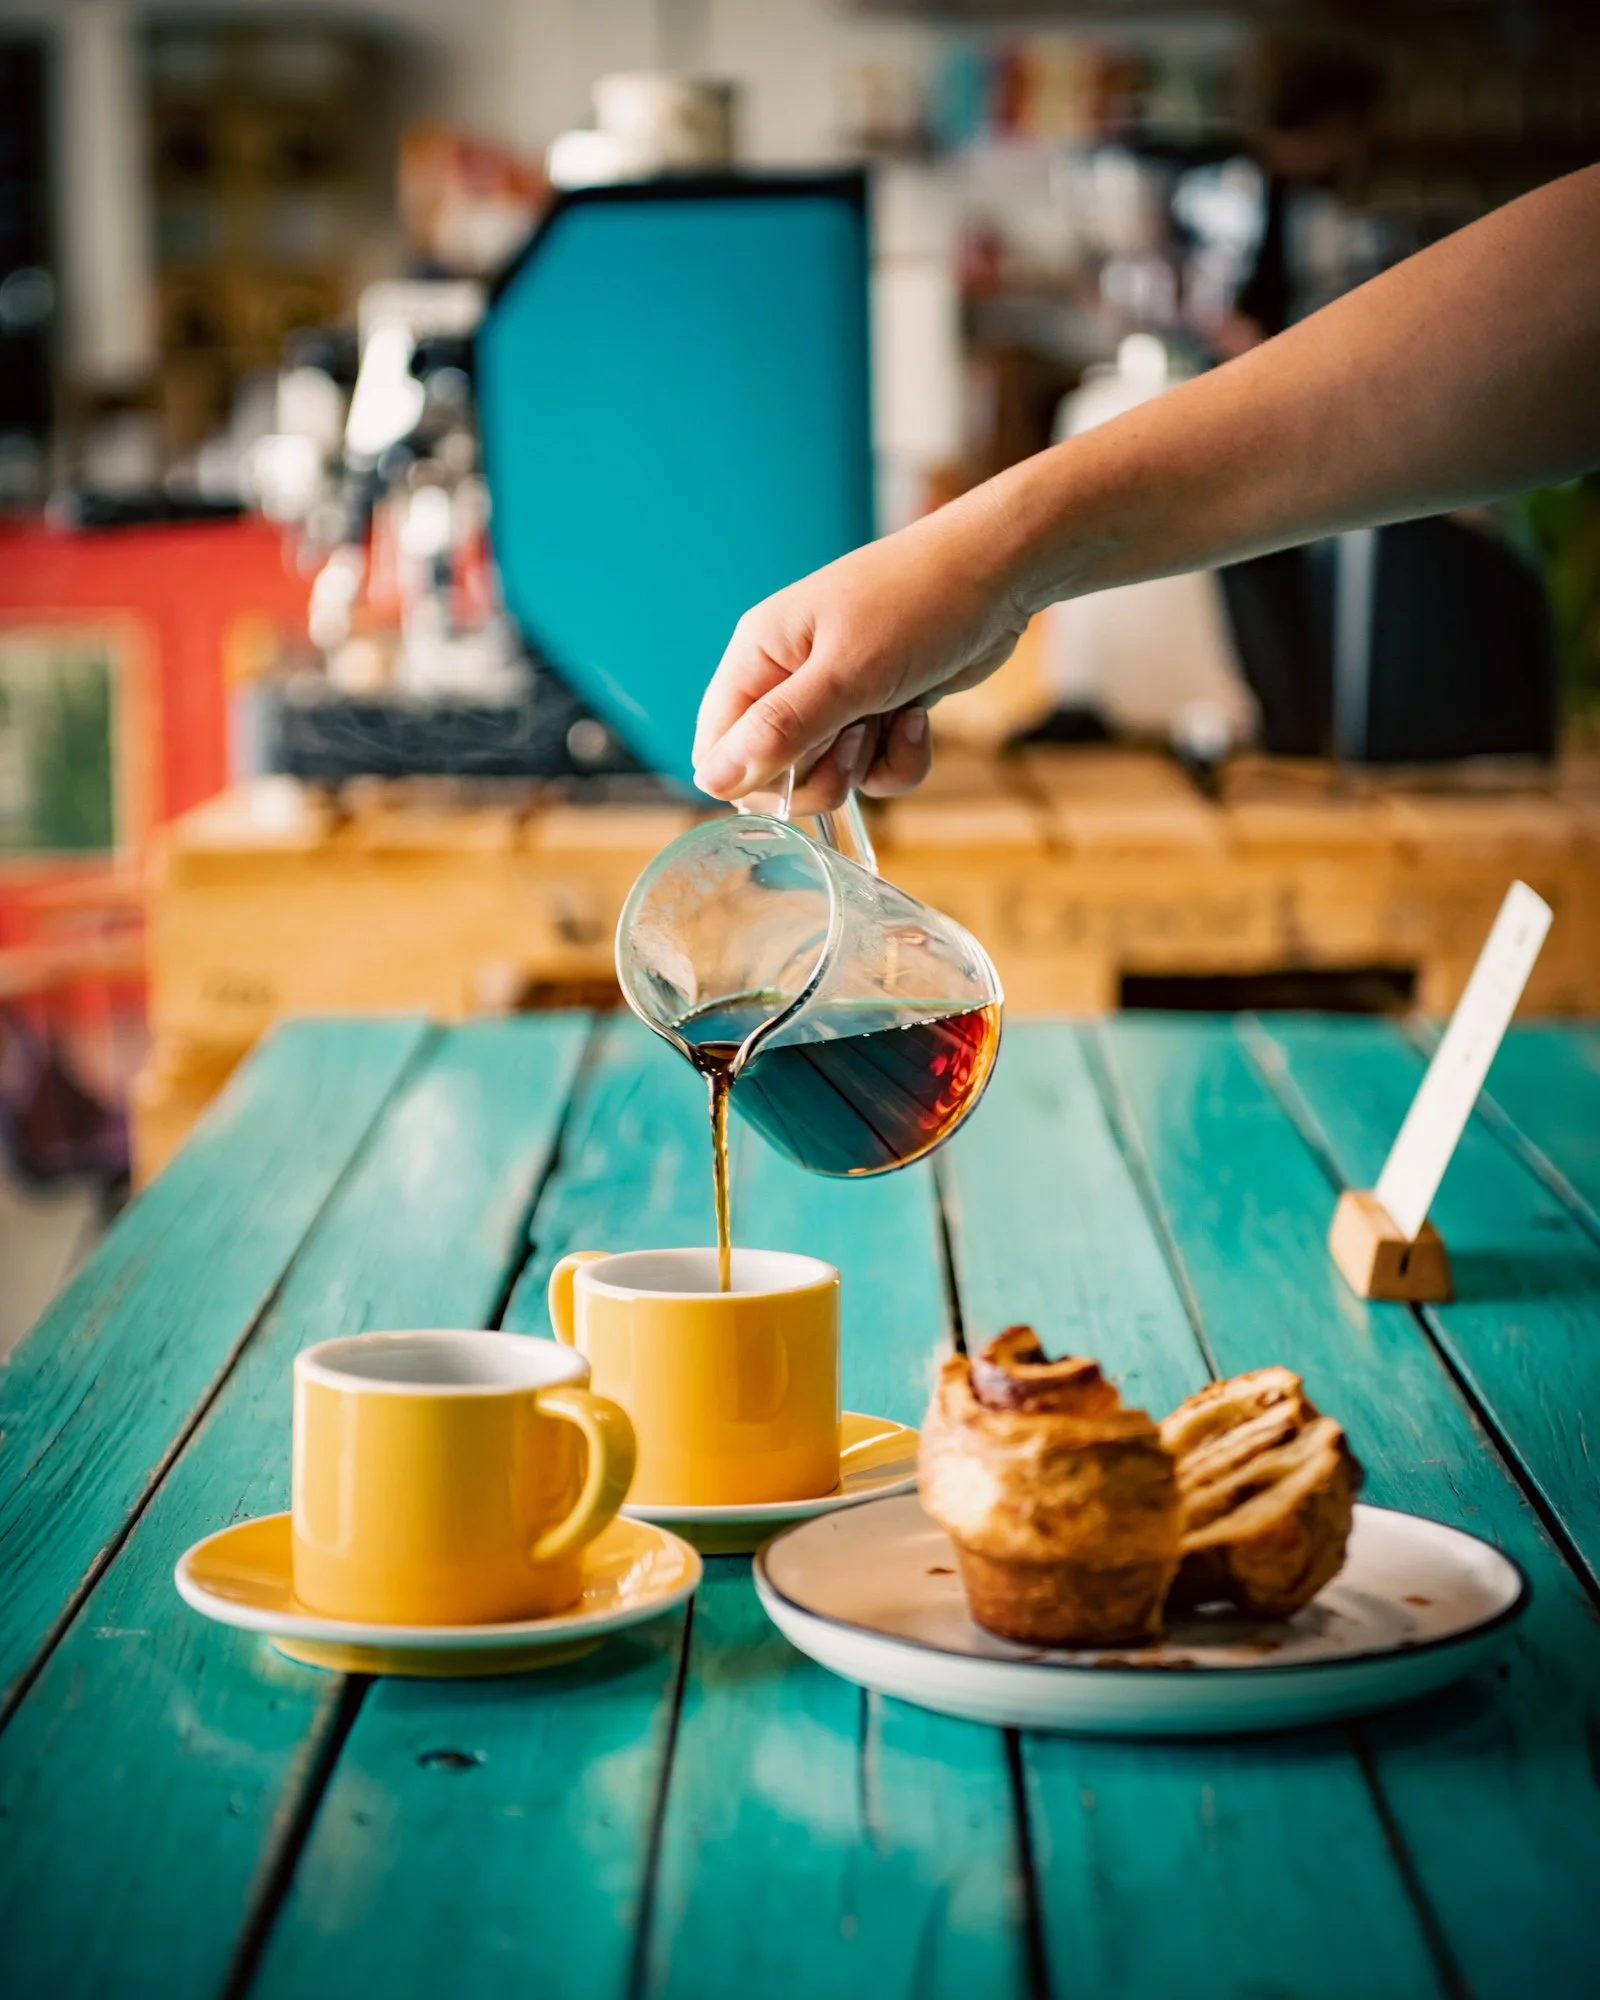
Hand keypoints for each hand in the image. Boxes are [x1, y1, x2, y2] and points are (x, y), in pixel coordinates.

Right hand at [691, 492, 1030, 810]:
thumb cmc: (919, 602)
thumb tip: (712, 780)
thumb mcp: (847, 672)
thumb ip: (780, 729)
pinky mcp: (878, 713)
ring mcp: (835, 699)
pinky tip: (919, 717)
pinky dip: (899, 758)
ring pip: (828, 777)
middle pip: (771, 774)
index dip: (750, 778)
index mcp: (759, 656)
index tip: (798, 771)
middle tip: (853, 739)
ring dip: (867, 764)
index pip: (716, 747)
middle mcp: (788, 679)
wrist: (1001, 573)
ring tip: (894, 711)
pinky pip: (873, 770)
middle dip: (819, 775)